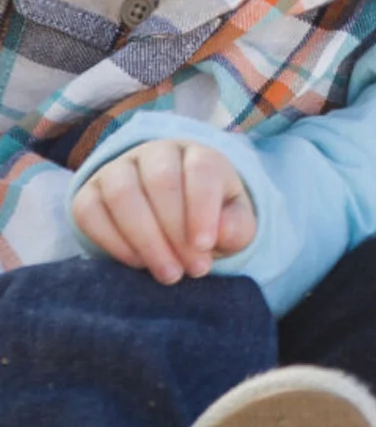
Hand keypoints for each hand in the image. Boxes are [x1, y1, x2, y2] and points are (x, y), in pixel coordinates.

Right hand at [72, 140, 255, 284]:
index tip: (205, 246)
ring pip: (122, 195)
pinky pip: (89, 212)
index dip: (202, 209)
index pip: (201, 169)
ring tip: (168, 273)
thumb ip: (237, 226)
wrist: (173, 217)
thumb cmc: (210, 217)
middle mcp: (156, 153)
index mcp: (198, 154)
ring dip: (145, 240)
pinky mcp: (88, 193)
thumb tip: (222, 233)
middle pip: (161, 181)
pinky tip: (138, 263)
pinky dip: (112, 242)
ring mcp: (118, 170)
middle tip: (191, 270)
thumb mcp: (234, 222)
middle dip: (176, 231)